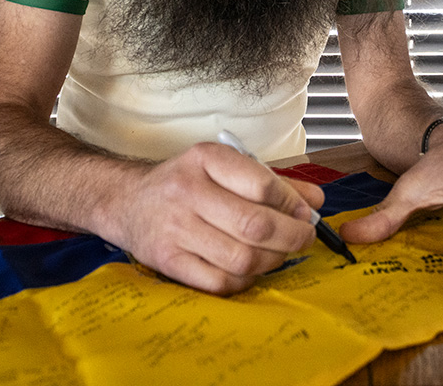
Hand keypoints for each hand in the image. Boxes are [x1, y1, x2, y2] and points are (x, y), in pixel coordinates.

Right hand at [101, 143, 322, 294]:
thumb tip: (315, 201)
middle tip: (304, 238)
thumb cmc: (185, 183)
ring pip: (242, 258)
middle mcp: (187, 192)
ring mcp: (175, 229)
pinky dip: (245, 280)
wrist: (127, 202)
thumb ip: (271, 182)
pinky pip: (219, 282)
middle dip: (292, 236)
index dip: (293, 203)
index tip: (306, 213)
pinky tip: (250, 269)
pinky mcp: (168, 261)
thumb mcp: (223, 168)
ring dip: (273, 261)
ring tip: (279, 254)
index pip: (263, 184)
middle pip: (256, 225)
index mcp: (205, 160)